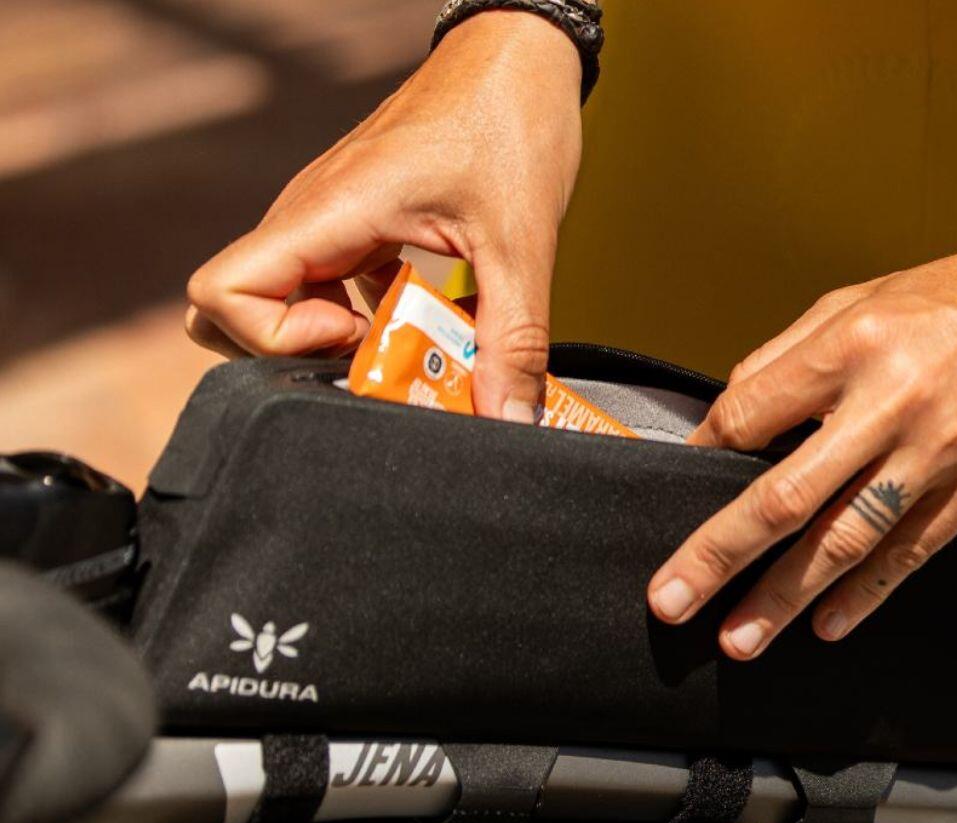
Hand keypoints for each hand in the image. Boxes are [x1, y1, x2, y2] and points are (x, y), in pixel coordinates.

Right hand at [185, 11, 581, 421]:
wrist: (519, 55)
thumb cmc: (510, 119)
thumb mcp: (521, 244)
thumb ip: (513, 340)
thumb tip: (509, 420)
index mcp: (329, 209)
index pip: (221, 292)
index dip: (272, 339)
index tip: (352, 338)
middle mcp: (313, 215)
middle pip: (239, 310)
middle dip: (300, 356)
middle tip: (380, 357)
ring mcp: (331, 221)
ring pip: (283, 302)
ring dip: (337, 342)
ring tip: (409, 343)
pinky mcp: (357, 228)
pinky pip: (327, 289)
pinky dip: (365, 322)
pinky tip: (425, 320)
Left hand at [648, 196, 956, 657]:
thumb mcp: (860, 299)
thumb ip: (787, 358)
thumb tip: (726, 417)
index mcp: (850, 346)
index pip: (747, 415)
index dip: (702, 453)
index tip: (679, 483)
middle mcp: (891, 402)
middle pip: (784, 496)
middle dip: (718, 554)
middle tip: (670, 601)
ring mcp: (940, 453)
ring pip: (845, 540)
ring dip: (785, 598)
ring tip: (740, 639)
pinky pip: (912, 552)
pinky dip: (866, 594)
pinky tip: (828, 624)